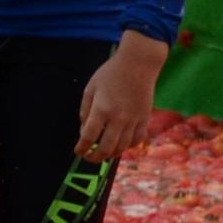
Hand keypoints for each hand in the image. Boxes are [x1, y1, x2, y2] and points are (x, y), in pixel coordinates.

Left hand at [74, 32, 169, 162]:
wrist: (138, 64)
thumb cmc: (111, 73)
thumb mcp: (90, 88)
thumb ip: (85, 111)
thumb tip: (84, 130)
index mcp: (101, 110)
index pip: (88, 137)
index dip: (81, 148)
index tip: (77, 151)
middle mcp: (118, 118)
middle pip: (106, 148)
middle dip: (94, 157)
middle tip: (89, 157)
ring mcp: (133, 120)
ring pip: (122, 147)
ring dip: (111, 154)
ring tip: (103, 154)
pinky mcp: (145, 119)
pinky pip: (138, 140)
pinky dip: (129, 147)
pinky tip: (122, 145)